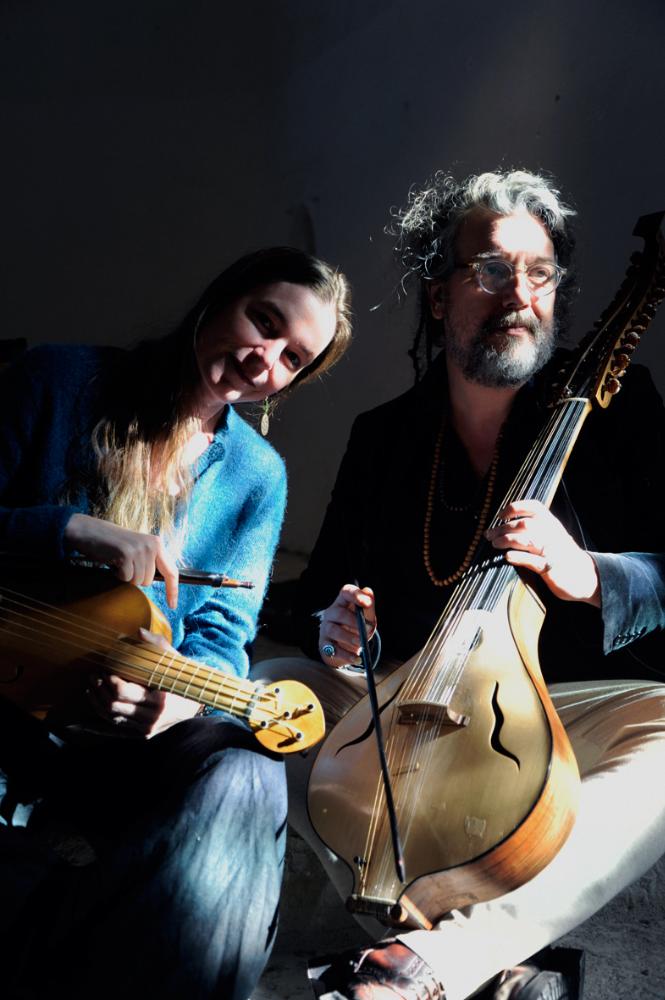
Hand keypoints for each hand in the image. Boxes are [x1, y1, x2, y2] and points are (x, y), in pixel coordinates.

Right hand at [64, 513, 178, 608]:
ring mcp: (139, 549)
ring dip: (125, 576)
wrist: (87, 530)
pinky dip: (116, 575)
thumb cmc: (110, 542)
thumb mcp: (136, 547)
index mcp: (156, 543)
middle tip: (123, 563)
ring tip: (117, 561)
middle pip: (148, 581)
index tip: (173, 605)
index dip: (172, 590)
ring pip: (137, 581)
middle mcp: (151, 545)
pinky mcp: (126, 554)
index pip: (171, 571)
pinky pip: (125, 579)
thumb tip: (154, 582)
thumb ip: (148, 561)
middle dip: (135, 578)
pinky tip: (112, 561)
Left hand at [87, 628, 200, 737]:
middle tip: (94, 675)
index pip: (124, 692)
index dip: (110, 680)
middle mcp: (152, 717)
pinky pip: (115, 725)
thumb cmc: (181, 679)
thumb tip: (138, 631)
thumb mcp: (173, 660)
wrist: (192, 707)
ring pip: (111, 717)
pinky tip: (96, 699)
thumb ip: (157, 644)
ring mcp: (146, 728)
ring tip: (92, 685)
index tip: (106, 668)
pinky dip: (102, 712)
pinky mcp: (142, 734)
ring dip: (97, 700)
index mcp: (160, 699)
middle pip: (113, 705)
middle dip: (100, 689)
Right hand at [318, 584, 376, 667]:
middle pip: (338, 613)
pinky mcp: (324, 645)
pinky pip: (332, 649)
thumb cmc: (357, 628)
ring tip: (361, 643)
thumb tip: (368, 591)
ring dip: (349, 637)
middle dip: (353, 621)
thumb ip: (368, 607)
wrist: (347, 649)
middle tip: (368, 630)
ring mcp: (325, 629)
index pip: (346, 592)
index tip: (366, 602)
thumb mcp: (366, 618)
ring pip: (333, 630)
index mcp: (343, 602)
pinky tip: (357, 658)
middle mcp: (331, 613)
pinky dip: (346, 655)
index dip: (355, 595)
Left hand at [486, 499, 600, 605]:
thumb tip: (505, 526)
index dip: (515, 508)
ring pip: (527, 540)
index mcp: (552, 524)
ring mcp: (552, 551)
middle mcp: (552, 535)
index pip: (534, 508)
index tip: (501, 515)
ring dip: (507, 540)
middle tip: (490, 535)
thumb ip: (536, 529)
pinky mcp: (550, 568)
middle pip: (524, 525)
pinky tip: (507, 557)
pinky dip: (517, 557)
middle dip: (503, 528)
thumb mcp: (553, 536)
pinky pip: (531, 561)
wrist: (585, 576)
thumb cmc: (563, 555)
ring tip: (495, 544)